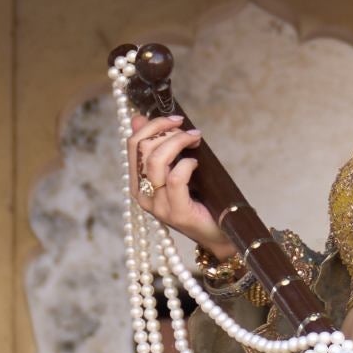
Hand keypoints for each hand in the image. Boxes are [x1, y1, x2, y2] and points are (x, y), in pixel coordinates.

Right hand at [128, 112, 232, 258]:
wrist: (219, 234)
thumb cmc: (201, 199)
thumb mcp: (177, 168)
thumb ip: (159, 147)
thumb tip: (137, 118)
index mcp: (138, 182)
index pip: (132, 144)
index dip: (153, 125)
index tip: (175, 119)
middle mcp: (142, 194)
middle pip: (143, 148)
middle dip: (167, 131)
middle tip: (190, 131)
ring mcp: (157, 206)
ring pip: (156, 161)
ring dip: (178, 142)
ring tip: (195, 140)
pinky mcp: (176, 213)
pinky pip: (175, 179)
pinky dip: (187, 164)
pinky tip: (196, 163)